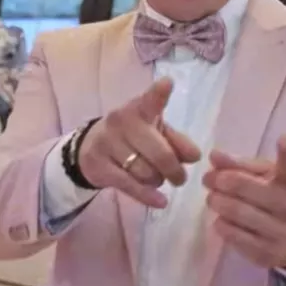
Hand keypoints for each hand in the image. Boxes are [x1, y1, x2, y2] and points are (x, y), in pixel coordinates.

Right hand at [78, 77, 201, 207]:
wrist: (90, 149)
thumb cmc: (132, 136)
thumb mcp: (154, 131)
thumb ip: (177, 141)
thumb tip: (194, 156)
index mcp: (139, 109)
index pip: (150, 100)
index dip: (158, 93)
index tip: (167, 84)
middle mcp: (121, 122)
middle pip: (158, 153)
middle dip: (174, 170)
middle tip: (181, 179)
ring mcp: (107, 143)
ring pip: (145, 172)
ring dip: (157, 180)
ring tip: (156, 178)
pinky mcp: (99, 165)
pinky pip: (129, 185)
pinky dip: (147, 196)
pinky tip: (161, 202)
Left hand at [203, 136, 285, 268]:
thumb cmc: (280, 198)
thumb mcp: (269, 177)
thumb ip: (242, 165)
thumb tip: (213, 156)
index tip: (284, 139)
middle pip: (246, 187)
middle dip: (221, 180)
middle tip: (208, 178)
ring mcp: (281, 233)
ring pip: (238, 212)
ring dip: (217, 202)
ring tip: (213, 198)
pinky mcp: (268, 254)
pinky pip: (235, 236)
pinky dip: (222, 224)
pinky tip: (221, 219)